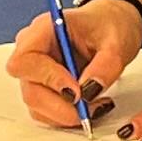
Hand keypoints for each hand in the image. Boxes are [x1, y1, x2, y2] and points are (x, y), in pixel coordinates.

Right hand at [6, 0, 141, 128]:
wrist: (112, 27)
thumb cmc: (108, 24)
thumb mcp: (116, 42)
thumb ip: (105, 66)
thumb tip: (89, 90)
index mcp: (43, 30)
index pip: (25, 60)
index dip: (47, 79)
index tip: (75, 90)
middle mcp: (33, 51)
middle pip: (30, 90)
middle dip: (61, 105)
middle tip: (90, 105)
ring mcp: (35, 72)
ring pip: (37, 106)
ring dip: (66, 113)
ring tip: (96, 104)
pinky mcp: (43, 88)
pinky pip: (46, 112)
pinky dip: (67, 116)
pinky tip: (89, 105)